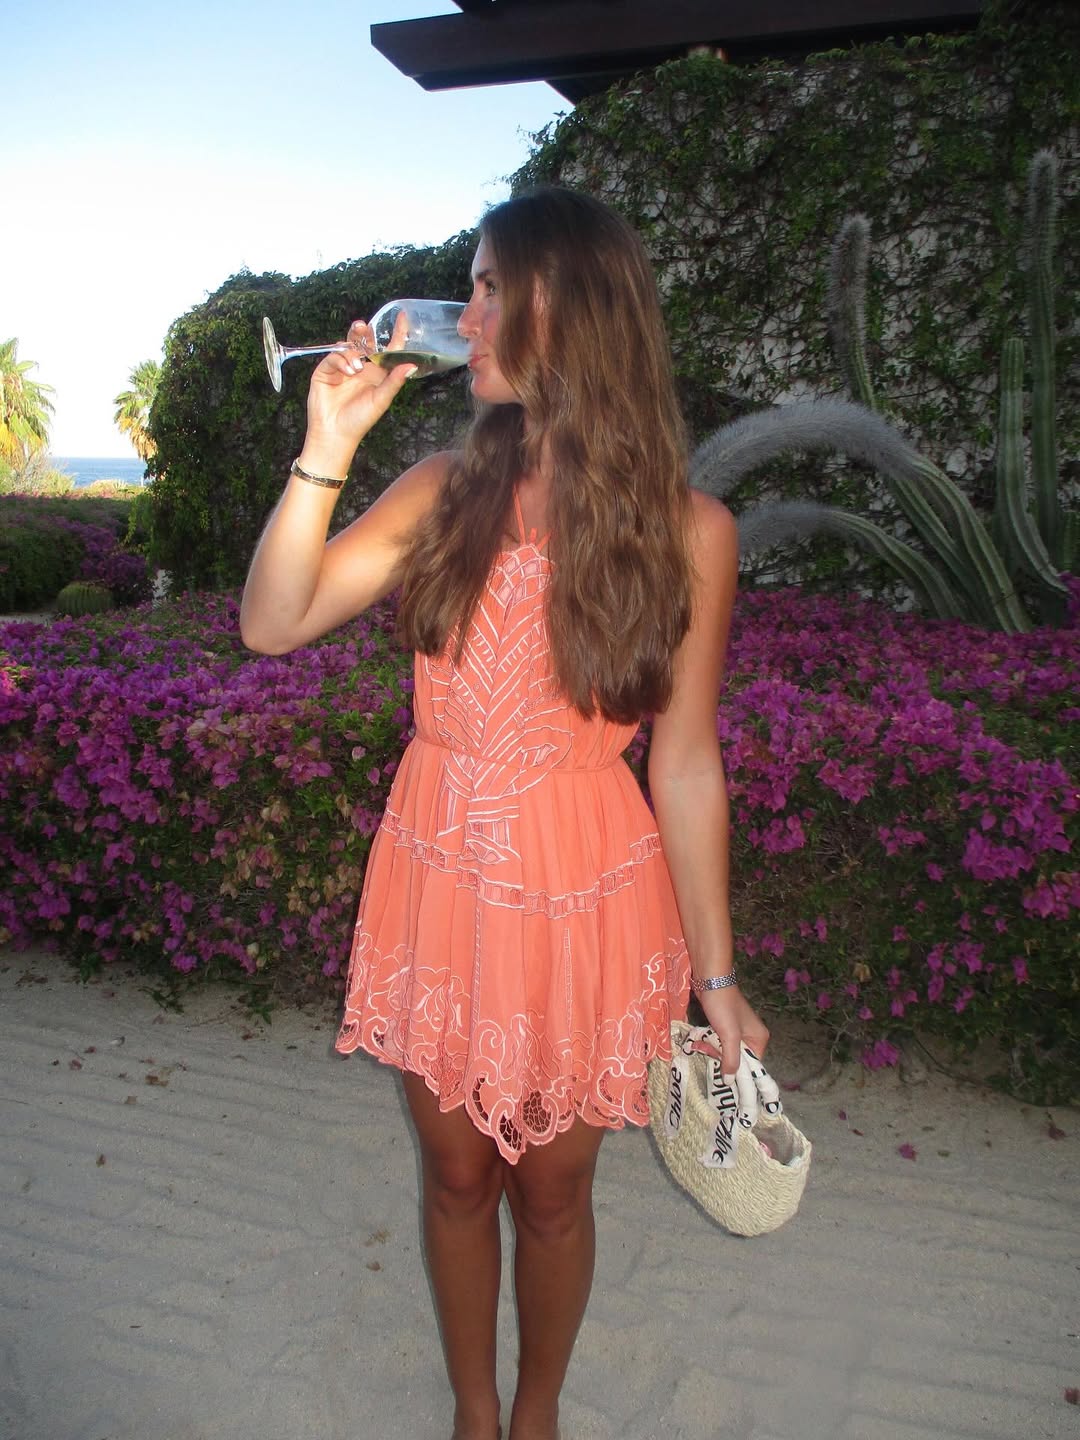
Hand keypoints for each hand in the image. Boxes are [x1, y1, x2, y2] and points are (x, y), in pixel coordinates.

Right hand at [303, 314, 414, 467]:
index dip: (396, 333)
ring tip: (356, 366)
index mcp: (377, 374)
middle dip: (364, 331)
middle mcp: (360, 368)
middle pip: (364, 341)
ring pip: (348, 345)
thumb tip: (411, 365)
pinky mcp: (326, 370)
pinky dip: (341, 360)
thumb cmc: (359, 420)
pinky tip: (347, 372)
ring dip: (352, 349)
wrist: (334, 433)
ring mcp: (342, 368)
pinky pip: (334, 355)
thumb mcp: (381, 400)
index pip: (388, 349)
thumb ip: (394, 381)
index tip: (402, 316)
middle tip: (363, 327)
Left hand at [694, 984, 769, 1083]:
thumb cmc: (722, 1007)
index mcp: (759, 1038)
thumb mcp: (728, 1036)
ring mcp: (737, 1030)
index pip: (751, 1065)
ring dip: (710, 1049)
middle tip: (706, 1049)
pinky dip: (708, 1041)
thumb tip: (730, 1082)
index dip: (737, 1072)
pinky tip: (698, 1039)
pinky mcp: (724, 1025)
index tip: (721, 1076)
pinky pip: (718, 1041)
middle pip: (736, 1058)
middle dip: (719, 1056)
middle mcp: (751, 1035)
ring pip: (724, 1050)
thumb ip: (731, 1060)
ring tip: (698, 1043)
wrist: (710, 980)